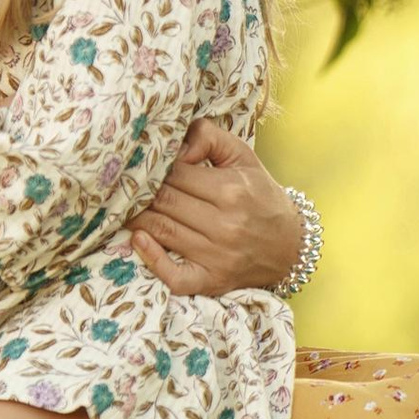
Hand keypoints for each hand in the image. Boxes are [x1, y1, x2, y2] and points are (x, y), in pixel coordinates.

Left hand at [131, 119, 303, 296]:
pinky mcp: (211, 282)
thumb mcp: (243, 157)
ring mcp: (217, 257)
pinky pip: (173, 276)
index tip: (148, 166)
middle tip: (129, 185)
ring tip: (128, 206)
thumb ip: (209, 137)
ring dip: (137, 217)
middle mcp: (225, 225)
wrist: (290, 245)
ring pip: (162, 231)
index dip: (156, 167)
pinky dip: (151, 259)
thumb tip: (177, 143)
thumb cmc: (261, 196)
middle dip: (142, 191)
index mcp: (232, 191)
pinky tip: (138, 240)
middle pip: (165, 201)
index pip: (176, 174)